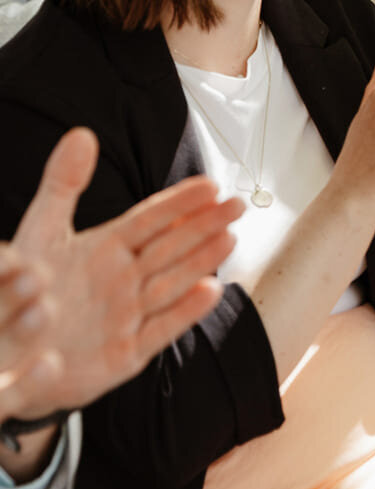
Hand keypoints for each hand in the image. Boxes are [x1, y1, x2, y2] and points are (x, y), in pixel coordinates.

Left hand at [2, 129, 240, 423]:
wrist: (9, 355)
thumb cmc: (23, 293)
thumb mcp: (39, 231)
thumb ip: (63, 184)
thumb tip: (83, 133)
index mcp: (108, 247)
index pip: (151, 218)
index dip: (180, 202)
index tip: (210, 185)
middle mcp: (124, 279)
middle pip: (171, 247)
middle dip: (205, 225)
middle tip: (236, 205)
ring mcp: (127, 315)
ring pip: (172, 284)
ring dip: (201, 262)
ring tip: (228, 238)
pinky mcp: (124, 354)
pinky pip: (158, 331)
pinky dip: (184, 314)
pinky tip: (210, 291)